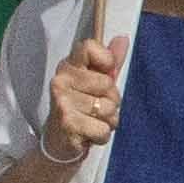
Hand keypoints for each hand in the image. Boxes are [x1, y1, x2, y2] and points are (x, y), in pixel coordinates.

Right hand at [46, 32, 127, 157]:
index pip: (89, 47)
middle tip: (96, 109)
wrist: (59, 144)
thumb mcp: (95, 84)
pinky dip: (102, 136)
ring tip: (92, 122)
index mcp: (68, 66)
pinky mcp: (67, 123)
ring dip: (108, 121)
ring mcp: (62, 101)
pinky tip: (88, 135)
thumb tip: (123, 38)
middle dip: (111, 101)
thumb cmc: (81, 110)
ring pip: (108, 108)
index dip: (106, 60)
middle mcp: (61, 80)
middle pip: (107, 83)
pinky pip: (103, 129)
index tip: (106, 74)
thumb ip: (110, 63)